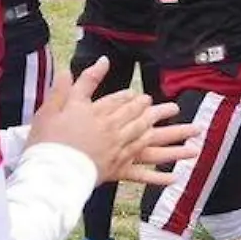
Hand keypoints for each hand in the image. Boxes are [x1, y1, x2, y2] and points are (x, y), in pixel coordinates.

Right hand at [28, 58, 198, 185]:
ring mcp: (119, 151)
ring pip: (151, 143)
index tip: (143, 98)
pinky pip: (141, 175)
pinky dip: (158, 178)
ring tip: (193, 138)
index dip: (133, 100)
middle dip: (160, 113)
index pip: (122, 102)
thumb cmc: (47, 139)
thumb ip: (76, 83)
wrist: (48, 171)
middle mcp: (115, 130)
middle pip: (142, 119)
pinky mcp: (117, 171)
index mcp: (99, 114)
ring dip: (173, 140)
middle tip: (175, 108)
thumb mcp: (55, 105)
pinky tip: (174, 178)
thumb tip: (98, 61)